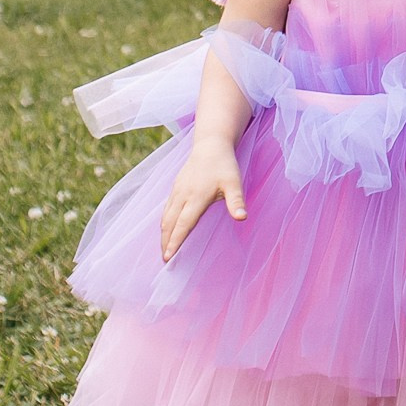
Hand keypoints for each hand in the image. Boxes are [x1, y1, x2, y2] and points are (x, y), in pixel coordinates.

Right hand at [159, 140, 244, 261]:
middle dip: (166, 242)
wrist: (211, 145)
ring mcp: (177, 191)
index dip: (175, 241)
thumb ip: (236, 201)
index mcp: (196, 197)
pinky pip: (166, 208)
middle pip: (170, 223)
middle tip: (165, 260)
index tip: (169, 257)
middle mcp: (183, 196)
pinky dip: (164, 222)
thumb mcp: (234, 182)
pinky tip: (166, 229)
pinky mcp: (176, 187)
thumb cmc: (224, 165)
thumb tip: (242, 218)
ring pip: (166, 216)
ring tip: (164, 249)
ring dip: (163, 234)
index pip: (184, 224)